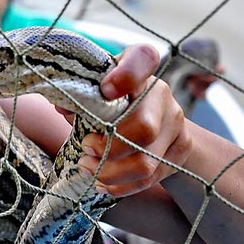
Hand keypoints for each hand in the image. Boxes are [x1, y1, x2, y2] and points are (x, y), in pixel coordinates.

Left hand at [78, 44, 191, 197]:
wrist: (154, 116)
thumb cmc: (110, 100)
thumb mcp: (93, 90)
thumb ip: (78, 95)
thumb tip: (63, 105)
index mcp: (139, 68)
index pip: (143, 58)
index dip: (127, 74)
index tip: (106, 90)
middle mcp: (162, 93)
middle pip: (144, 127)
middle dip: (108, 146)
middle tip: (85, 148)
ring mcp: (176, 123)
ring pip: (146, 160)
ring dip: (111, 171)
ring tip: (87, 167)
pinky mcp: (180, 149)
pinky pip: (151, 177)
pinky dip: (122, 184)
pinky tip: (102, 182)